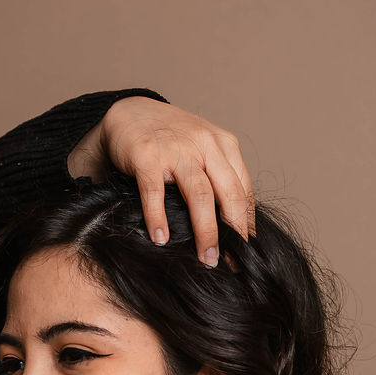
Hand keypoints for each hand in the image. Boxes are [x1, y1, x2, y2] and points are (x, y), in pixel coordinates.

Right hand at [67, 97, 254, 263]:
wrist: (130, 112)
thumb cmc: (170, 139)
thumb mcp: (203, 150)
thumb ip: (219, 177)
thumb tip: (235, 224)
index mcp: (224, 145)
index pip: (244, 191)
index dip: (246, 225)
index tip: (245, 252)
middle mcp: (205, 144)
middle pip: (229, 195)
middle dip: (233, 233)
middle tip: (232, 262)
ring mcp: (176, 149)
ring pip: (200, 195)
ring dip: (206, 232)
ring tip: (206, 259)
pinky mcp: (147, 155)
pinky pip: (155, 192)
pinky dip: (158, 218)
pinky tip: (161, 239)